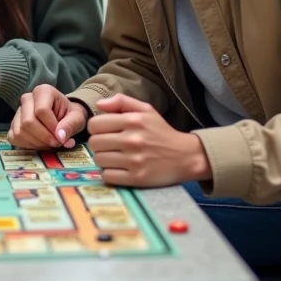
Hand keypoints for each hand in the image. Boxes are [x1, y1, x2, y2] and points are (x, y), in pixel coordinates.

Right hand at [7, 84, 87, 149]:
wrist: (63, 116)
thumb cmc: (70, 115)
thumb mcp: (77, 118)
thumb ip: (71, 125)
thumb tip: (60, 137)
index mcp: (43, 91)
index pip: (41, 111)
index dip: (51, 128)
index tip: (61, 137)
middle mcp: (27, 98)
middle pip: (28, 122)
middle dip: (44, 137)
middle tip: (56, 143)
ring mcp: (18, 111)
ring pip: (20, 131)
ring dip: (36, 143)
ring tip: (49, 143)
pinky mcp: (13, 124)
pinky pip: (14, 137)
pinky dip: (27, 145)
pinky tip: (39, 144)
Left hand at [88, 95, 211, 186]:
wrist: (186, 156)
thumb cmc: (162, 132)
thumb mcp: (146, 110)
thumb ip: (122, 102)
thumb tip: (99, 104)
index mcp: (133, 120)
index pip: (95, 124)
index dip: (97, 128)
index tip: (105, 132)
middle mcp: (133, 140)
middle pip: (94, 143)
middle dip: (99, 144)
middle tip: (110, 146)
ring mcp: (135, 160)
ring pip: (99, 160)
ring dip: (104, 159)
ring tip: (116, 157)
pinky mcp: (137, 178)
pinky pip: (107, 176)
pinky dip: (110, 174)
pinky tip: (119, 169)